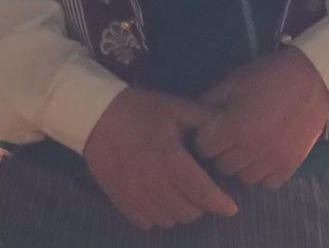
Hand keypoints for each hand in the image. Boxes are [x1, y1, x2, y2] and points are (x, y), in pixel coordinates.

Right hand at [82, 87, 237, 229]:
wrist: (95, 115)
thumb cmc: (140, 109)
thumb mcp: (175, 106)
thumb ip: (204, 118)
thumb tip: (230, 126)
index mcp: (170, 159)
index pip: (203, 192)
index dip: (221, 203)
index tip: (232, 208)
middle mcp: (153, 182)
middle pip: (188, 212)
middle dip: (201, 205)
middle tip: (201, 190)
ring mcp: (135, 194)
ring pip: (169, 220)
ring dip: (180, 211)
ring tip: (181, 194)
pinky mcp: (120, 200)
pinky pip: (146, 223)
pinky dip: (158, 216)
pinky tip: (160, 200)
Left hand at [194, 47, 328, 186]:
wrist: (312, 77)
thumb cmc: (269, 75)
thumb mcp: (234, 80)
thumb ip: (209, 100)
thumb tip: (192, 117)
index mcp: (235, 126)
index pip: (204, 147)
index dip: (205, 136)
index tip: (212, 128)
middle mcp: (252, 148)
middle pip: (222, 165)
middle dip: (222, 151)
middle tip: (231, 136)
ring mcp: (273, 159)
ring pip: (244, 178)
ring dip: (242, 164)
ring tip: (248, 146)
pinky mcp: (291, 165)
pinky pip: (268, 183)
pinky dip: (264, 172)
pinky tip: (265, 155)